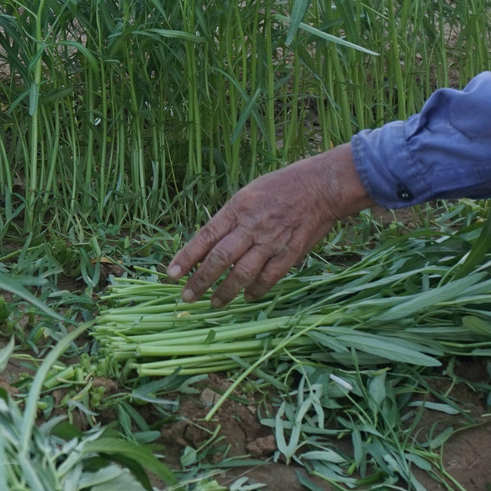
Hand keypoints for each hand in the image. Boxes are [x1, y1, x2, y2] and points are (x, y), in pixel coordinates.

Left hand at [167, 144, 374, 305]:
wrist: (320, 187)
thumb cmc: (280, 187)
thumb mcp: (247, 194)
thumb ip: (229, 219)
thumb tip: (207, 245)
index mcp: (237, 209)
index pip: (205, 237)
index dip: (186, 257)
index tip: (171, 274)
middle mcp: (251, 227)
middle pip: (219, 259)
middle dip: (200, 281)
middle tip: (186, 297)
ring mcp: (271, 242)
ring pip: (241, 274)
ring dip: (225, 292)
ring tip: (213, 303)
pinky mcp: (289, 254)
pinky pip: (268, 279)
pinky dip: (255, 290)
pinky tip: (246, 297)